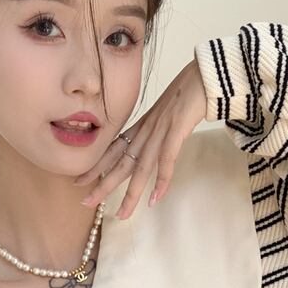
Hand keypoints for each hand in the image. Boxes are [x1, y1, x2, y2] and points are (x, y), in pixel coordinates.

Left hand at [73, 58, 207, 219]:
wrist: (206, 74)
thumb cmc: (190, 91)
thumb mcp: (167, 113)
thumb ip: (159, 130)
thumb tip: (155, 146)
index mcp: (142, 126)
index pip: (114, 150)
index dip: (97, 167)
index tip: (80, 181)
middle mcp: (147, 130)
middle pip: (121, 162)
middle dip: (103, 184)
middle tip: (86, 203)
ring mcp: (161, 130)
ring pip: (141, 167)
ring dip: (131, 193)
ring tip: (122, 214)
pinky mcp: (177, 129)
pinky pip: (167, 159)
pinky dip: (161, 180)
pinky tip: (154, 198)